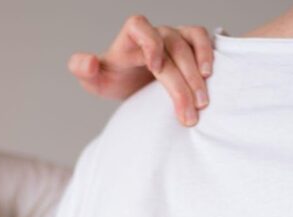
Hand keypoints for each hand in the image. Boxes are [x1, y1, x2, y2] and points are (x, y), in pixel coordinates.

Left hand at [69, 15, 213, 126]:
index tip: (155, 67)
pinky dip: (208, 53)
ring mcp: (174, 36)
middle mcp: (154, 34)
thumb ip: (82, 70)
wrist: (136, 83)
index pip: (139, 26)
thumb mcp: (96, 81)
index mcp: (129, 38)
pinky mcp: (190, 43)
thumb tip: (89, 62)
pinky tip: (210, 77)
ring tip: (202, 101)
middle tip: (188, 113)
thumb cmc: (117, 80)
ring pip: (190, 44)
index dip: (149, 43)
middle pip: (171, 48)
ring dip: (198, 73)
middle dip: (180, 82)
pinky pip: (202, 38)